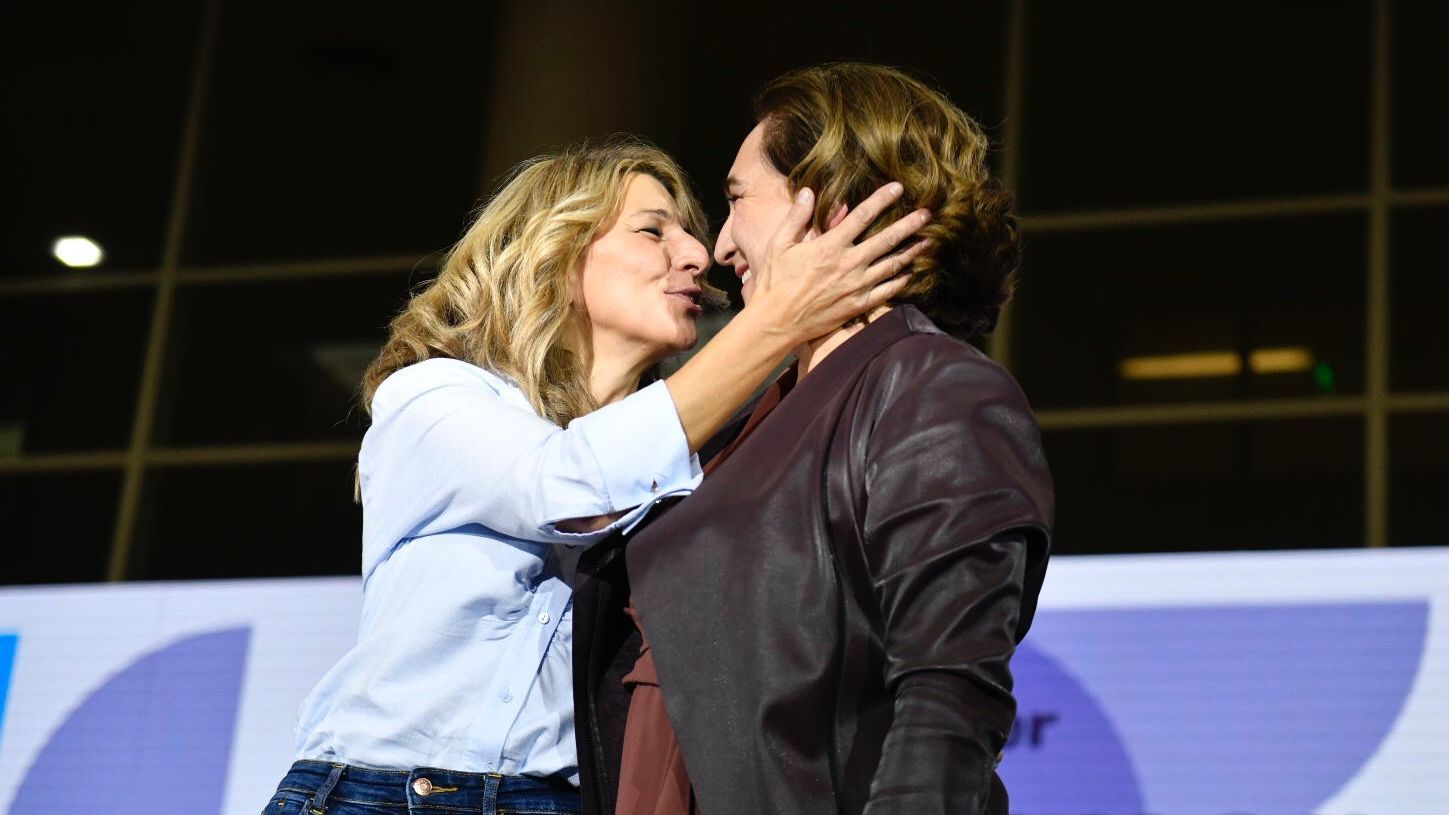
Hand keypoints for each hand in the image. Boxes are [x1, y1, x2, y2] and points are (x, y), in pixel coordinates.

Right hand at [744, 182, 930, 343]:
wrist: (776, 322)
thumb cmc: (774, 282)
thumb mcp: (778, 244)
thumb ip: (796, 217)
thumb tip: (808, 192)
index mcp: (829, 246)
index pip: (862, 216)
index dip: (882, 200)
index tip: (898, 188)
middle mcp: (848, 264)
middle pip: (886, 239)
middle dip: (909, 224)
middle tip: (928, 214)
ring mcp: (856, 286)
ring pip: (892, 265)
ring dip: (912, 251)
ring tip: (929, 241)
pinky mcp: (858, 305)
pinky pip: (887, 291)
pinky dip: (901, 281)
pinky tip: (912, 273)